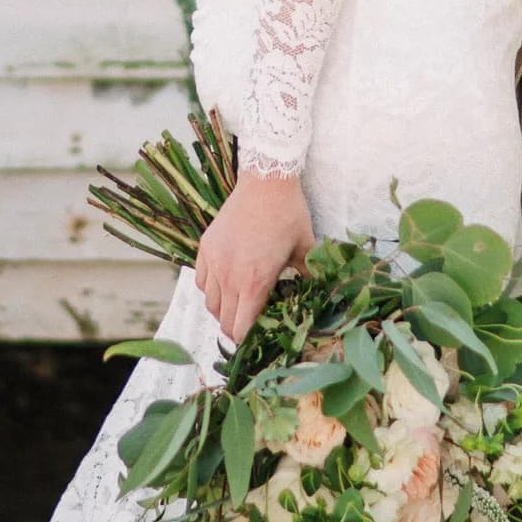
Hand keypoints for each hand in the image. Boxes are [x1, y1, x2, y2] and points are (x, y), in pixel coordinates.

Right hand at [195, 169, 313, 343]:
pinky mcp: (205, 247)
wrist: (266, 181)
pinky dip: (211, 289)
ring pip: (210, 302)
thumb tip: (319, 294)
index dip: (247, 340)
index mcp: (254, 282)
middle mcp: (229, 276)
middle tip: (251, 324)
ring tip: (239, 304)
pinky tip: (226, 283)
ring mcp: (214, 261)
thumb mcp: (305, 248)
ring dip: (223, 309)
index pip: (240, 328)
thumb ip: (309, 276)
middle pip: (223, 320)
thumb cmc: (289, 215)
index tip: (257, 340)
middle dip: (236, 328)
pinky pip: (201, 281)